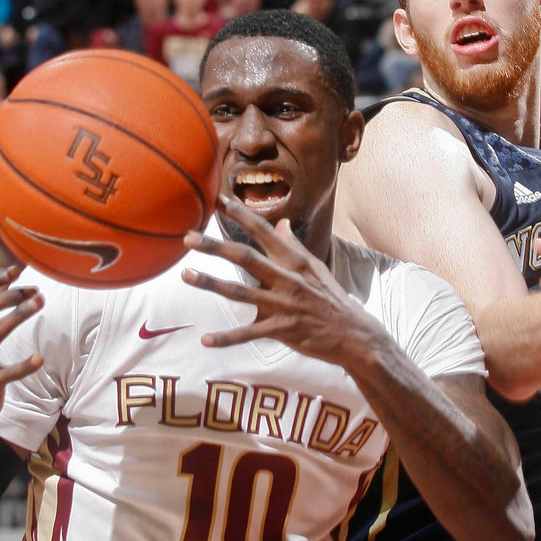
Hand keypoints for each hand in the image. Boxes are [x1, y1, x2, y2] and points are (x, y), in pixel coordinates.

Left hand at [181, 196, 377, 365]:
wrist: (354, 334)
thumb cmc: (331, 299)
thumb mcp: (315, 268)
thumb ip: (293, 246)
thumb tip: (281, 223)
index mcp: (294, 261)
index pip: (263, 232)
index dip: (240, 215)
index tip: (219, 200)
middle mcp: (287, 279)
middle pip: (245, 258)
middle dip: (215, 246)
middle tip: (188, 237)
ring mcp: (284, 305)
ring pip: (240, 292)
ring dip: (211, 284)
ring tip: (186, 276)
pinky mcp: (282, 331)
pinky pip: (249, 334)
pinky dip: (226, 338)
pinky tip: (205, 340)